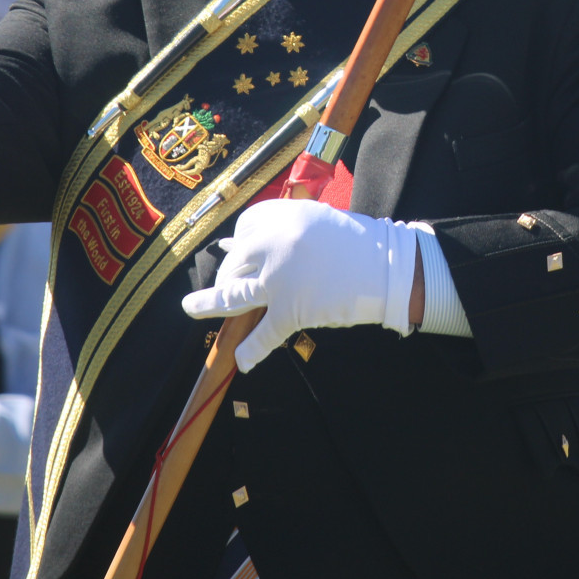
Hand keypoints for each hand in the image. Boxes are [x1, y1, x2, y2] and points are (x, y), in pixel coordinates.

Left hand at [181, 199, 418, 370]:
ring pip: (233, 295)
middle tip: (234, 283)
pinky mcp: (291, 310)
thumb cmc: (357, 242)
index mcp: (281, 217)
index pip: (244, 230)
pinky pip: (264, 334)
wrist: (387, 266)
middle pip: (236, 262)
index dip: (242, 244)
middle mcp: (273, 245)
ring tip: (190, 308)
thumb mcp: (317, 221)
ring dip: (209, 304)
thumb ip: (283, 231)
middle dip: (233, 273)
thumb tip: (240, 244)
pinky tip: (241, 360)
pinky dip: (252, 350)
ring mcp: (279, 280)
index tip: (243, 253)